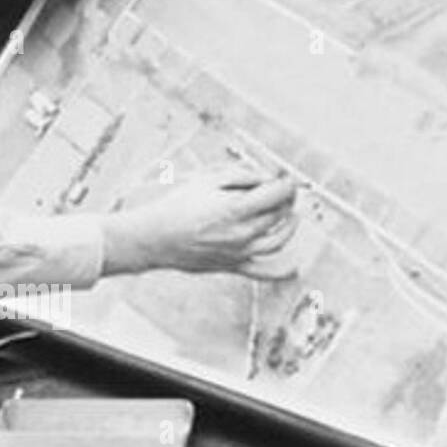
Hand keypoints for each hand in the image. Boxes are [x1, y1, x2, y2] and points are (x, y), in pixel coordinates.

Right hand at [101, 166, 298, 279]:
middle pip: (279, 214)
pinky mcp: (233, 265)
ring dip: (290, 225)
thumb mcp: (208, 179)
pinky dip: (281, 270)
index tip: (285, 179)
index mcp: (237, 209)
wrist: (152, 238)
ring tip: (291, 214)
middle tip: (282, 191)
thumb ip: (242, 175)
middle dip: (286, 199)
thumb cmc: (177, 206)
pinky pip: (263, 271)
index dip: (286, 183)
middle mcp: (243, 233)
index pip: (278, 193)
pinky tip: (294, 267)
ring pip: (278, 240)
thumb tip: (266, 177)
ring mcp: (240, 252)